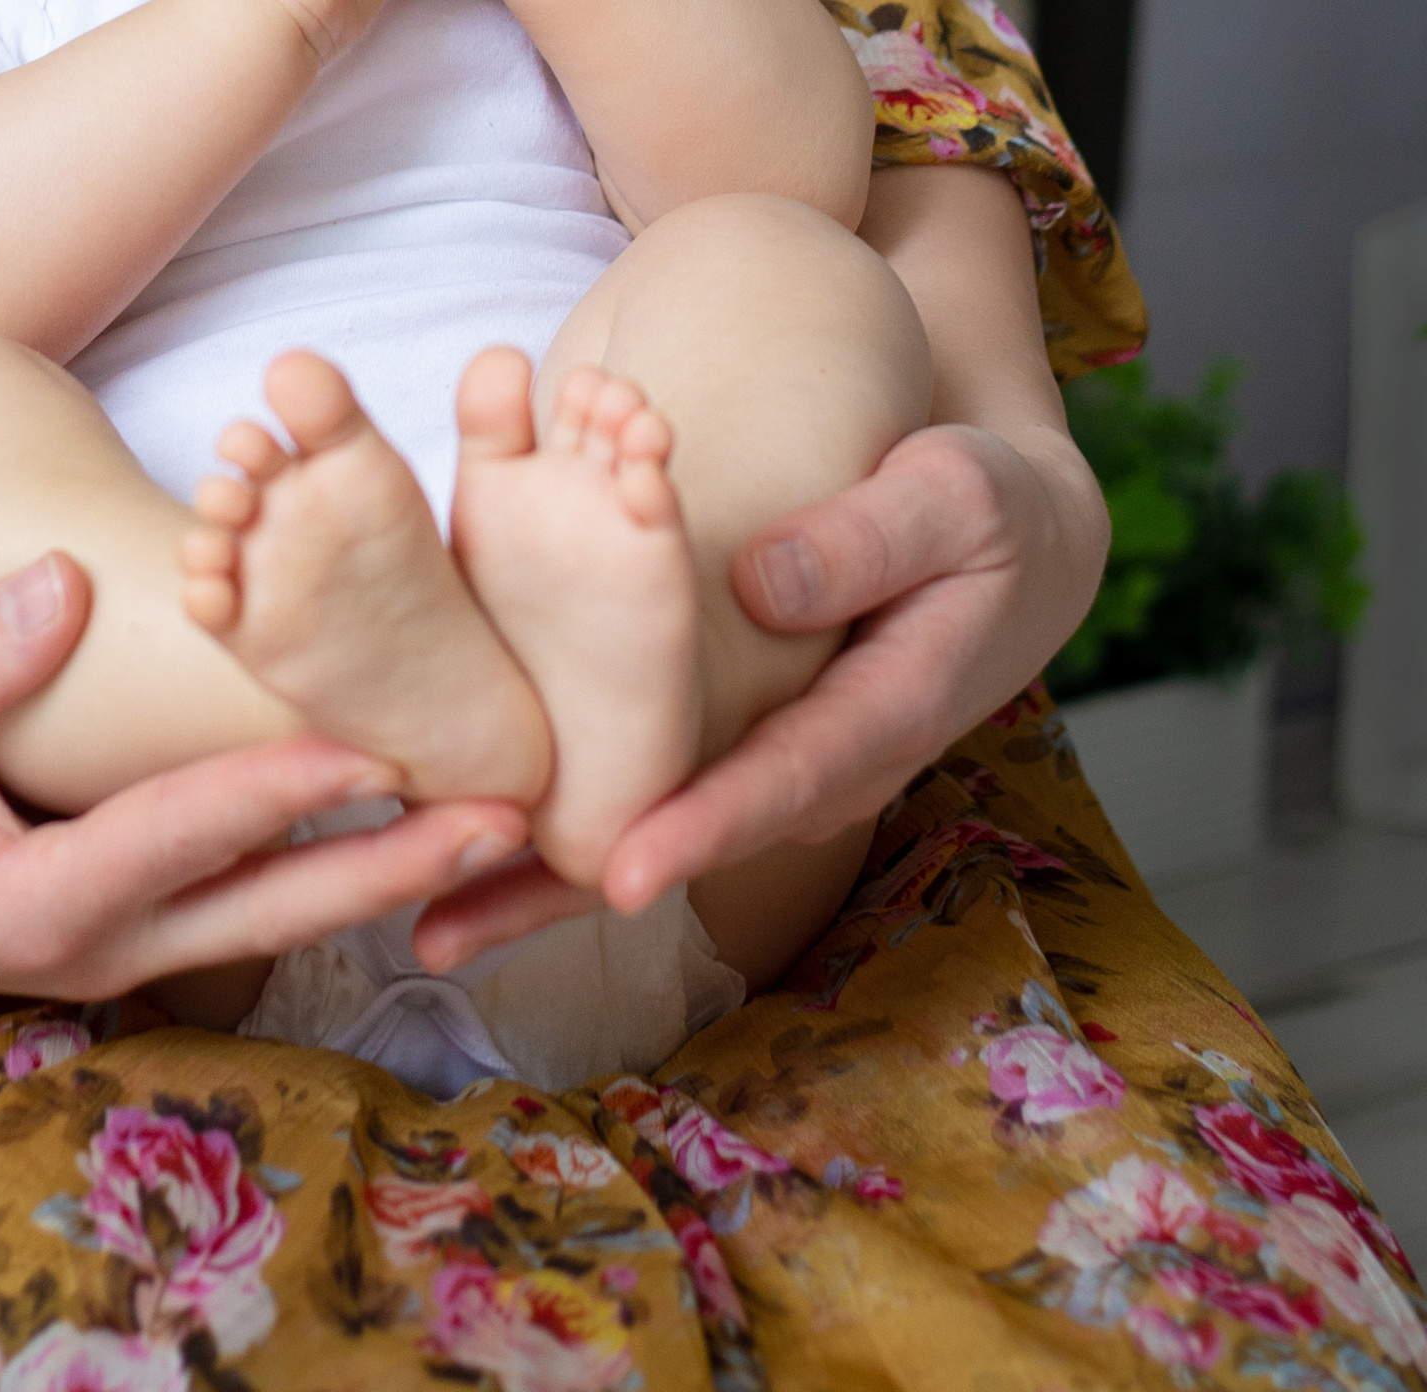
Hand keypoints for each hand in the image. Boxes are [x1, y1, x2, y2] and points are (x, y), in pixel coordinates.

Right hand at [0, 548, 530, 998]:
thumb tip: (63, 581)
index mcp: (33, 902)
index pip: (178, 839)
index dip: (274, 796)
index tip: (368, 748)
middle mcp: (102, 947)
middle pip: (268, 911)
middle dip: (389, 866)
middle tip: (499, 817)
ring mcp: (129, 951)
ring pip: (277, 917)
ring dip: (386, 874)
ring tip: (494, 824)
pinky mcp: (143, 930)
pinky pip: (250, 903)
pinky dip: (332, 867)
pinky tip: (405, 819)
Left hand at [410, 420, 1107, 973]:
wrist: (1002, 537)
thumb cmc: (984, 508)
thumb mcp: (957, 501)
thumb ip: (870, 540)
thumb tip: (761, 585)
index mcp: (880, 713)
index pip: (779, 781)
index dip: (698, 828)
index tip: (616, 870)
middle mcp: (808, 761)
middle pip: (683, 836)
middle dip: (568, 886)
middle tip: (453, 925)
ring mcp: (763, 753)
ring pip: (643, 821)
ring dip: (538, 876)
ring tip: (423, 921)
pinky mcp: (724, 729)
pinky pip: (636, 771)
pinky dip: (554, 806)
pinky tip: (458, 828)